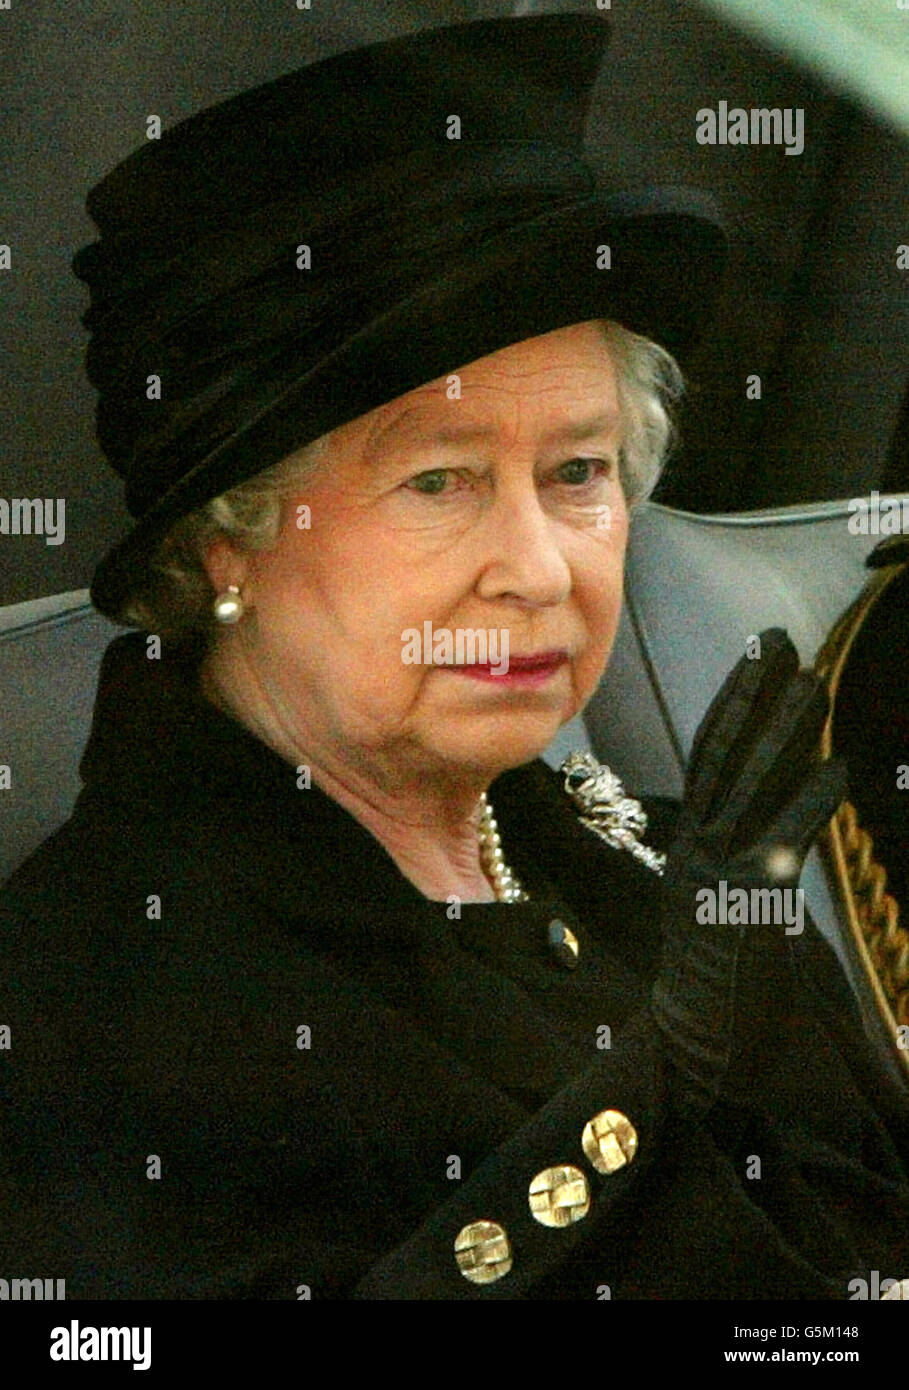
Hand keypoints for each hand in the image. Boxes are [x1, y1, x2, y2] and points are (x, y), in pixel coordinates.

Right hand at [650, 629, 847, 1113]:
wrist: (700, 1050)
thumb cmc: (723, 980)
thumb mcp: (722, 899)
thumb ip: (743, 848)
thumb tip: (782, 800)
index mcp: (689, 847)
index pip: (707, 759)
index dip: (731, 704)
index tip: (755, 657)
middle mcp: (696, 852)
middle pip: (725, 759)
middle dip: (754, 696)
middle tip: (779, 642)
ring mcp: (716, 877)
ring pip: (750, 789)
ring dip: (783, 733)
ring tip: (811, 683)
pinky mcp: (746, 907)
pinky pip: (781, 844)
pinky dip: (809, 803)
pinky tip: (837, 767)